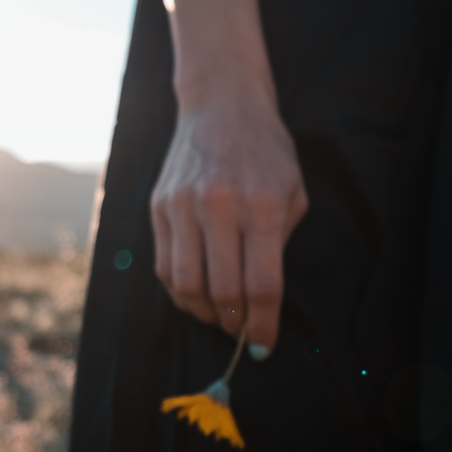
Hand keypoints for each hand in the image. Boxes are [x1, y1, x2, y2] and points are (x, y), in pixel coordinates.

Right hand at [151, 77, 308, 352]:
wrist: (222, 104)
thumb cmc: (267, 152)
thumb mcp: (292, 192)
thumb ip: (280, 243)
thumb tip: (262, 299)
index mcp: (261, 206)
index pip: (261, 285)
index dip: (262, 326)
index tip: (262, 347)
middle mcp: (219, 207)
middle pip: (222, 292)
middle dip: (234, 325)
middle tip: (241, 333)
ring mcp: (183, 206)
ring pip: (186, 285)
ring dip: (204, 314)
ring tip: (219, 316)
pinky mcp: (159, 207)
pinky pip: (165, 266)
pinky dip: (180, 292)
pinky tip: (197, 294)